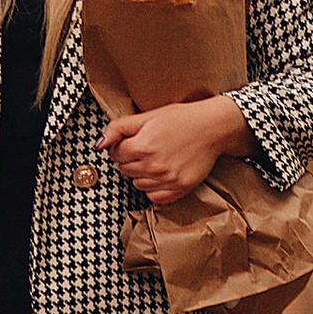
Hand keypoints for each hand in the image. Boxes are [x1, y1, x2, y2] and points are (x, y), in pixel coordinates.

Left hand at [100, 92, 247, 203]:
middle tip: (146, 148)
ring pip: (136, 184)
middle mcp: (154, 166)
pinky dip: (154, 187)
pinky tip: (162, 173)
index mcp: (143, 146)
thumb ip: (119, 128)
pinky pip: (153, 196)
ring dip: (141, 174)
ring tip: (156, 159)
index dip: (121, 146)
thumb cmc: (181, 119)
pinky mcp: (179, 190)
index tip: (132, 141)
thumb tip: (99, 144)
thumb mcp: (148, 116)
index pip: (114, 154)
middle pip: (124, 170)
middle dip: (130, 159)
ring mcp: (167, 180)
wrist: (213, 128)